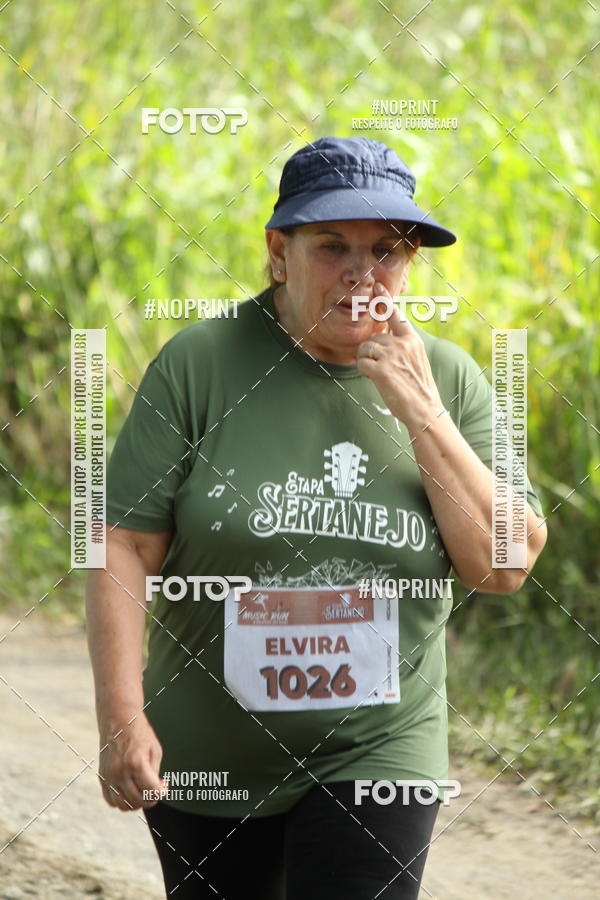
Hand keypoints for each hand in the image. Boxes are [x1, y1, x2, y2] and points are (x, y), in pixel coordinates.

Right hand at [98, 710, 166, 810]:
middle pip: (138, 800)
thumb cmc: (139, 733)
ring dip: (137, 803)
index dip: (162, 792)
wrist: (118, 720)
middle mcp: (119, 772)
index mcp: (135, 763)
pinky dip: (122, 802)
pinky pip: (111, 800)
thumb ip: (155, 772)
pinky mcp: (102, 778)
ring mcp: (109, 776)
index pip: (152, 791)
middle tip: (155, 789)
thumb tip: (157, 790)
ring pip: (124, 805)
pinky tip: (130, 791)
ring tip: (143, 792)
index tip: (164, 787)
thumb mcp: (155, 749)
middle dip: (151, 799)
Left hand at [356, 282, 445, 426]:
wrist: (424, 409)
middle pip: (373, 339)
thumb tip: (383, 338)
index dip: (384, 300)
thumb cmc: (418, 388)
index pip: (395, 315)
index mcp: (412, 340)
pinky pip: (361, 363)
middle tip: (384, 370)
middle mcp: (402, 344)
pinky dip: (365, 372)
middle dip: (372, 353)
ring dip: (367, 363)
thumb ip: (402, 346)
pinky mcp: (382, 370)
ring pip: (365, 350)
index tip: (377, 286)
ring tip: (382, 376)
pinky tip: (376, 380)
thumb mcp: (416, 360)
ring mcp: (392, 356)